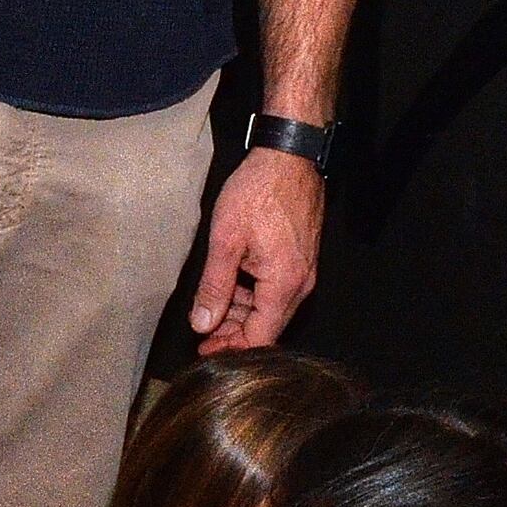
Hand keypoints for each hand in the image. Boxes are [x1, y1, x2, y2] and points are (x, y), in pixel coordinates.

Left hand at [189, 148, 321, 352]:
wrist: (289, 155)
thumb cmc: (258, 191)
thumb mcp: (226, 241)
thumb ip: (214, 287)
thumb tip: (202, 323)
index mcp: (284, 284)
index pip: (261, 338)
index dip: (232, 349)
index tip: (205, 350)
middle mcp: (301, 283)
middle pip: (268, 326)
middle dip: (235, 334)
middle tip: (203, 332)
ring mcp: (304, 270)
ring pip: (272, 308)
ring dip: (242, 314)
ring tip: (212, 310)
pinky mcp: (301, 257)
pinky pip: (278, 289)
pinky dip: (254, 295)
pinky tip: (231, 287)